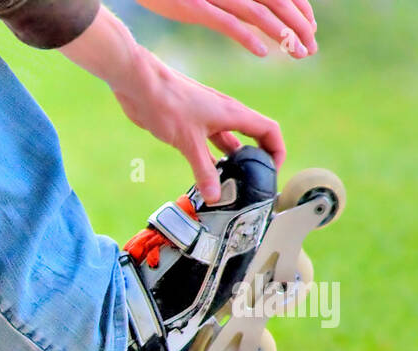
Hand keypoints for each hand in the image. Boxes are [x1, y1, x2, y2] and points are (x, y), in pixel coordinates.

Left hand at [112, 48, 284, 201]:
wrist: (140, 85)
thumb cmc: (168, 104)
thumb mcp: (188, 142)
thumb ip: (203, 170)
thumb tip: (215, 197)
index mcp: (233, 113)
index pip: (269, 130)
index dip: (277, 150)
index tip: (272, 171)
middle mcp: (225, 114)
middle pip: (252, 137)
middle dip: (256, 159)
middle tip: (252, 183)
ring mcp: (208, 118)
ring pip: (229, 142)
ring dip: (233, 161)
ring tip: (232, 183)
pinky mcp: (190, 124)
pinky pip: (209, 143)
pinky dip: (212, 159)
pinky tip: (206, 174)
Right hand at [135, 0, 317, 57]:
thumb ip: (239, 0)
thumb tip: (261, 15)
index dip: (302, 10)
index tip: (310, 31)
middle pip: (278, 3)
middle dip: (300, 27)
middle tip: (310, 50)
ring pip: (260, 14)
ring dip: (283, 35)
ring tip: (297, 54)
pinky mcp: (196, 7)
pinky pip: (229, 23)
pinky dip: (248, 38)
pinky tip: (263, 52)